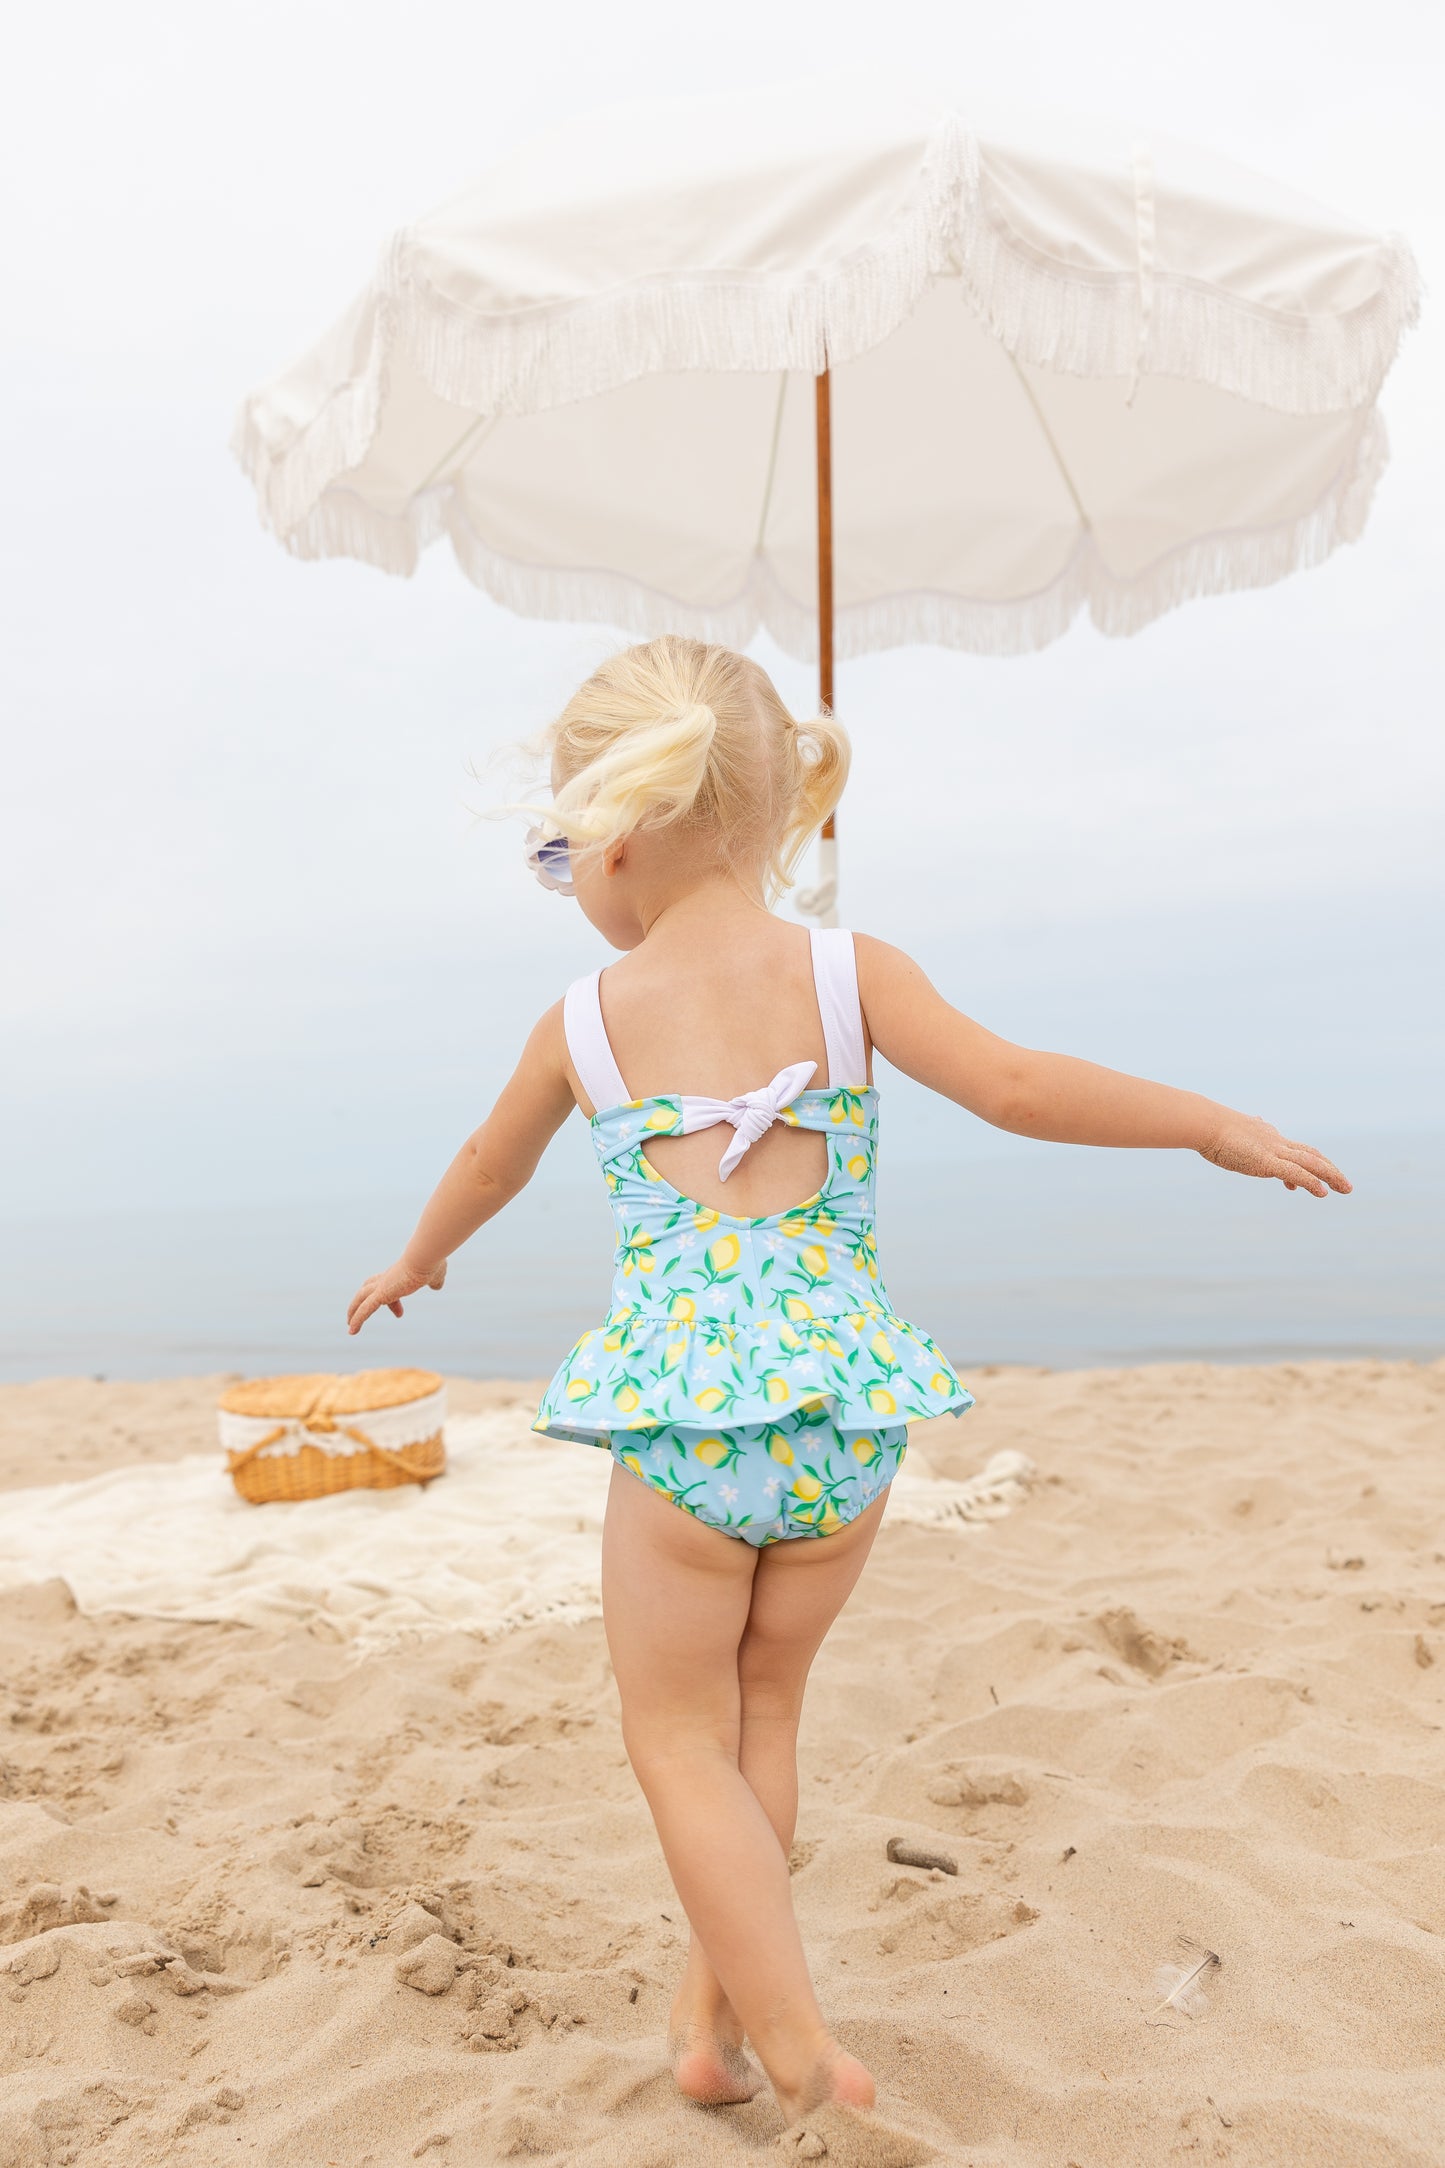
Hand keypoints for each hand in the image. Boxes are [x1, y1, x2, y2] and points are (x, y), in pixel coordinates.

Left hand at [347, 1257, 446, 1334]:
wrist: (426, 1258)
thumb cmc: (431, 1264)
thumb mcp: (436, 1275)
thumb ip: (435, 1281)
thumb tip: (437, 1286)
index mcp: (397, 1274)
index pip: (387, 1286)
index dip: (391, 1302)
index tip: (399, 1314)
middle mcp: (387, 1278)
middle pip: (369, 1289)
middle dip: (364, 1302)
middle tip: (361, 1316)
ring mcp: (382, 1285)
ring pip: (361, 1298)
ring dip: (353, 1310)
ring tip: (349, 1325)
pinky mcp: (381, 1293)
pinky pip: (365, 1309)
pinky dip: (357, 1320)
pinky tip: (351, 1331)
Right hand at [1199, 1116, 1349, 1196]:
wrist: (1204, 1123)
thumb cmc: (1209, 1127)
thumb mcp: (1231, 1129)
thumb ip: (1246, 1128)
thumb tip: (1254, 1119)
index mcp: (1267, 1135)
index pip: (1294, 1150)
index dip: (1309, 1163)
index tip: (1315, 1181)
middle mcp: (1276, 1142)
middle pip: (1312, 1155)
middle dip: (1330, 1169)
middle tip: (1344, 1185)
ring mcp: (1273, 1151)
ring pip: (1312, 1163)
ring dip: (1331, 1176)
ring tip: (1346, 1189)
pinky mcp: (1266, 1162)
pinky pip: (1295, 1173)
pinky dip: (1311, 1182)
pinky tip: (1323, 1193)